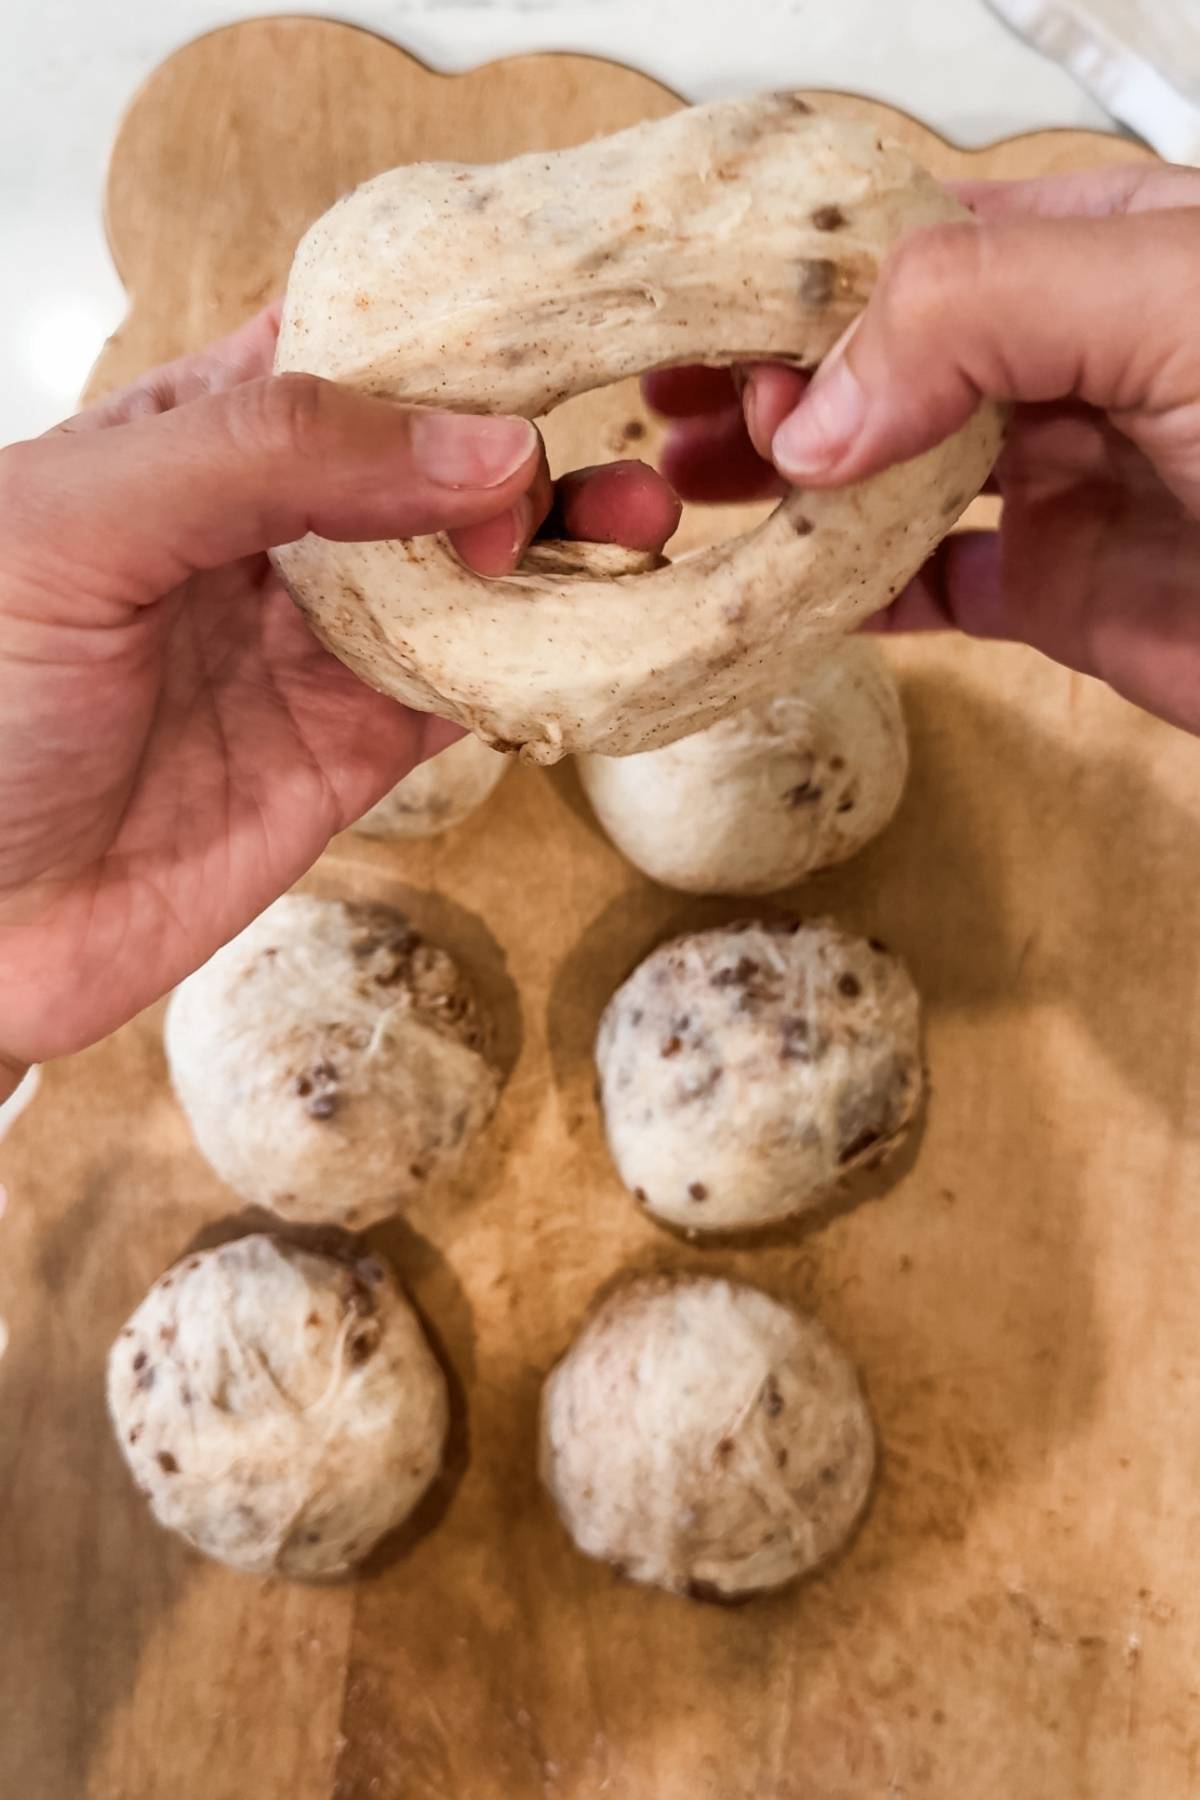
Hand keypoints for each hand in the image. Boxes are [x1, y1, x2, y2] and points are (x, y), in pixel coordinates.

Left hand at [0, 305, 679, 1089]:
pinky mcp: (352, 751)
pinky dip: (544, 663)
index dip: (445, 325)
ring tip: (642, 525)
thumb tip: (482, 445)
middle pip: (426, 458)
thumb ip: (267, 460)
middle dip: (524, 441)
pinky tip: (607, 630)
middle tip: (605, 451)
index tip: (559, 311)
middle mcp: (264, 533)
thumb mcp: (80, 530)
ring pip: (466, 573)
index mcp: (185, 442)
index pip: (337, 345)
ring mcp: (313, 645)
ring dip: (558, 546)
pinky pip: (469, 691)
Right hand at [645, 162, 1199, 735]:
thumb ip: (980, 313)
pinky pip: (930, 589)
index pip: (920, 244)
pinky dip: (848, 593)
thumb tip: (813, 415)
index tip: (700, 317)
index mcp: (1104, 250)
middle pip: (887, 359)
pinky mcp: (1062, 596)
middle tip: (666, 408)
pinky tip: (777, 588)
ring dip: (788, 483)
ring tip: (683, 488)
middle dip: (773, 379)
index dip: (801, 279)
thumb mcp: (1171, 299)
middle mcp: (1073, 360)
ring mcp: (1064, 480)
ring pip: (890, 474)